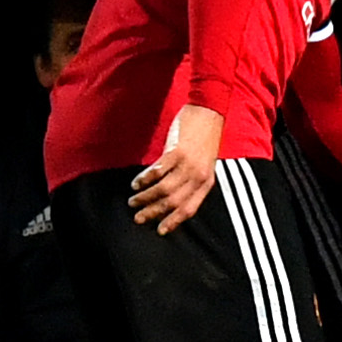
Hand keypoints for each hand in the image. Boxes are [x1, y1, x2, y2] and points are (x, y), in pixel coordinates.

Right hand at [131, 104, 222, 234]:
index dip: (173, 221)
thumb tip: (170, 196)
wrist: (209, 111)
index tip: (159, 230)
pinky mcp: (176, 152)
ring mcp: (188, 165)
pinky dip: (144, 179)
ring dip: (145, 197)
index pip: (189, 209)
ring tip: (133, 201)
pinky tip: (136, 184)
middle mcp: (198, 176)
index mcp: (207, 182)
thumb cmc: (205, 138)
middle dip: (153, 213)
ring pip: (163, 189)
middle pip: (173, 202)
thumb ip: (190, 180)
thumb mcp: (204, 163)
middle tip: (138, 218)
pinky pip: (157, 172)